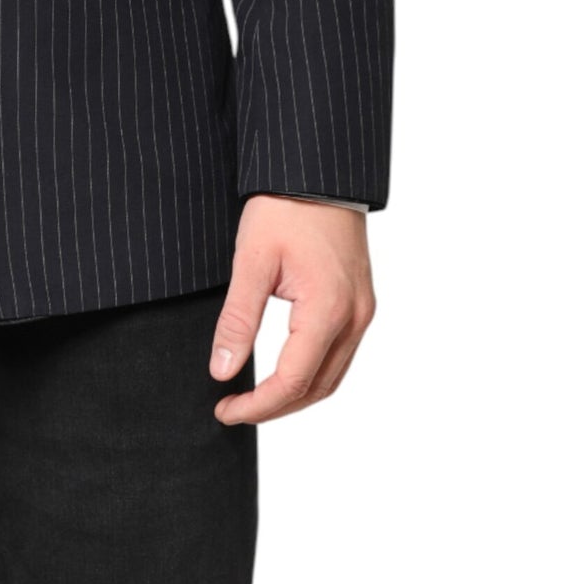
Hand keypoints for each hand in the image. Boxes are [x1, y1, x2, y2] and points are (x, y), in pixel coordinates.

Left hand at [210, 195, 375, 423]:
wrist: (317, 173)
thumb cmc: (284, 208)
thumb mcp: (251, 261)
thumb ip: (237, 319)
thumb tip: (222, 369)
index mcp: (328, 309)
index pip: (293, 380)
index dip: (257, 404)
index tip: (224, 410)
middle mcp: (355, 318)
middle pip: (317, 388)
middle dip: (274, 407)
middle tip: (233, 409)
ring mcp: (362, 312)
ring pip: (332, 377)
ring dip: (294, 395)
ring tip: (253, 398)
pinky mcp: (360, 303)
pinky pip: (339, 355)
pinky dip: (311, 373)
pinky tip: (283, 370)